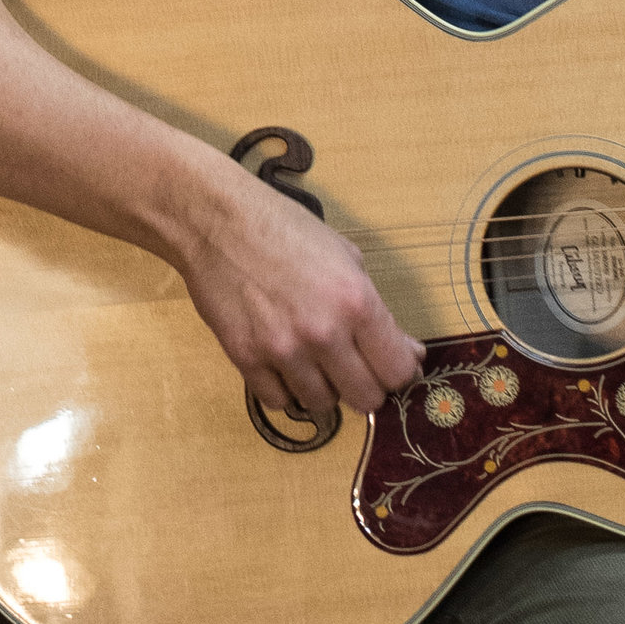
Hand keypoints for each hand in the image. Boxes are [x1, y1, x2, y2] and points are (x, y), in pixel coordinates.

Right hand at [175, 158, 421, 427]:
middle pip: (365, 399)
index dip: (397, 369)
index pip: (398, 371)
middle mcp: (323, 332)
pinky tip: (279, 359)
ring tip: (308, 355)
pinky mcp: (246, 358)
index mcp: (355, 301)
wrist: (215, 218)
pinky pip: (278, 401)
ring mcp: (282, 350)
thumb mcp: (344, 255)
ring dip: (321, 386)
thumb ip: (377, 309)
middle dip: (363, 384)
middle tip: (348, 362)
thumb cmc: (284, 227)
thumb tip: (409, 353)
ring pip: (322, 405)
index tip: (386, 361)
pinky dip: (283, 387)